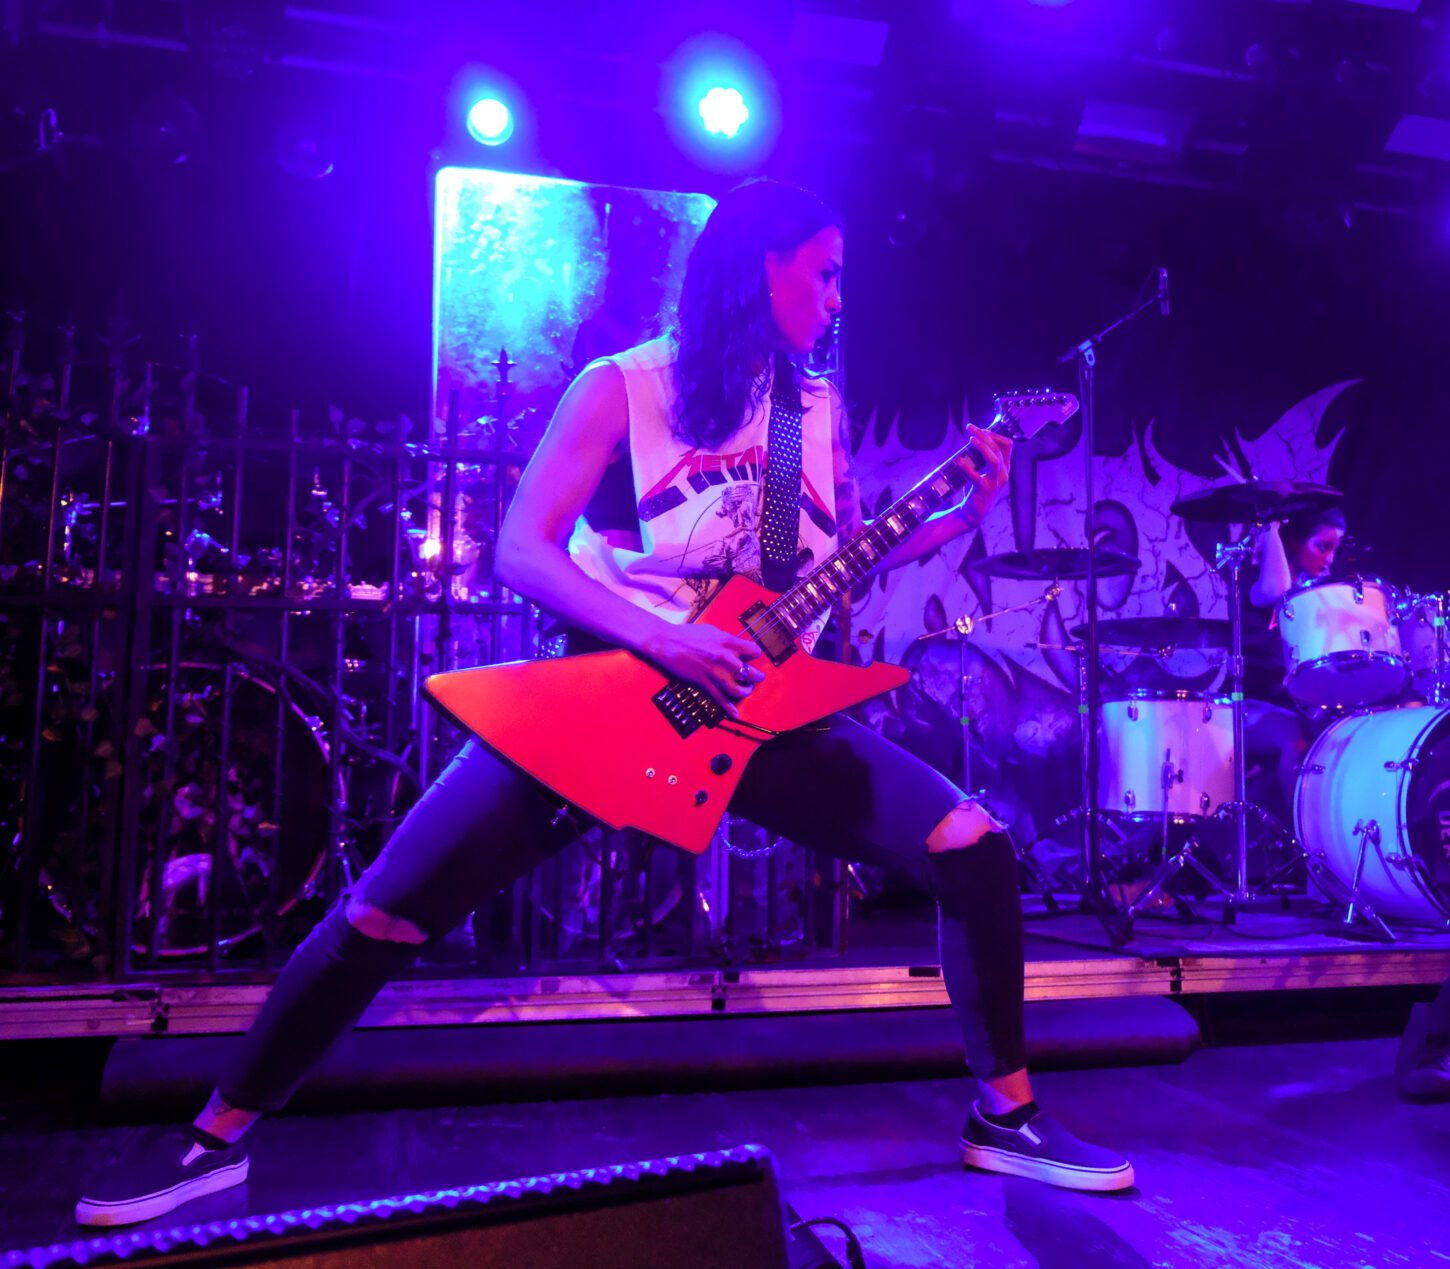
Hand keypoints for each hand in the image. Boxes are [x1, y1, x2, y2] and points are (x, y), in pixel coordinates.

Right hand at [639, 621, 763, 716]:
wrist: (667, 642)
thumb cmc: (687, 634)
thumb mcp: (712, 630)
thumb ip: (726, 640)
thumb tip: (735, 645)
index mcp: (727, 642)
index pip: (754, 650)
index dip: (756, 654)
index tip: (753, 657)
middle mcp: (724, 657)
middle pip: (750, 672)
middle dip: (757, 677)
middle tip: (758, 677)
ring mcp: (714, 671)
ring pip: (738, 688)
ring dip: (746, 691)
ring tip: (747, 690)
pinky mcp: (704, 682)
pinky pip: (719, 697)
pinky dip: (728, 708)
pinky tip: (734, 713)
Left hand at [957, 424, 1012, 526]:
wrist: (973, 514)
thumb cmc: (977, 489)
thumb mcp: (985, 471)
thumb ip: (984, 457)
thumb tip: (976, 437)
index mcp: (1004, 468)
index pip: (1007, 445)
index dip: (994, 434)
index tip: (980, 429)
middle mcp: (1003, 474)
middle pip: (999, 449)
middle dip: (985, 436)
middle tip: (970, 427)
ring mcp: (995, 483)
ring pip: (994, 460)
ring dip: (982, 448)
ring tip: (970, 439)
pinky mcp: (984, 491)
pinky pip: (977, 477)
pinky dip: (967, 468)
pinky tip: (959, 461)